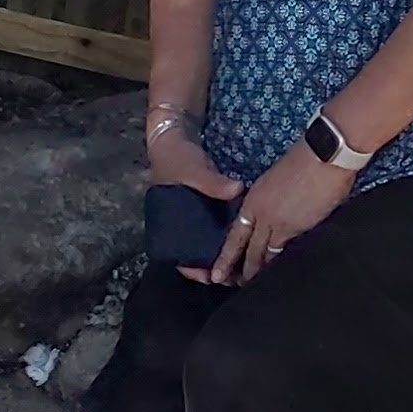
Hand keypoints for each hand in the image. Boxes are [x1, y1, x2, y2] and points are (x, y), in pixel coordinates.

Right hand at [147, 120, 239, 277]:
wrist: (177, 135)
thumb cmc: (176, 156)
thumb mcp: (192, 168)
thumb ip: (212, 182)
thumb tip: (236, 190)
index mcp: (168, 222)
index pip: (177, 255)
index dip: (192, 269)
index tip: (210, 276)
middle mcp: (182, 223)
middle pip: (196, 254)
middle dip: (213, 265)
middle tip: (234, 276)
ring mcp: (196, 216)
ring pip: (208, 242)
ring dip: (222, 253)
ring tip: (241, 264)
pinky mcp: (209, 206)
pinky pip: (218, 226)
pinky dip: (228, 234)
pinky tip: (244, 238)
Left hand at [211, 141, 356, 285]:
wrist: (323, 155)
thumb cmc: (307, 161)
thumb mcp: (278, 181)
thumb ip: (274, 201)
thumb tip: (280, 217)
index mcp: (254, 199)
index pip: (235, 234)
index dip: (227, 256)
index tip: (219, 272)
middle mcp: (259, 213)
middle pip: (245, 249)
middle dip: (239, 271)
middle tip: (234, 287)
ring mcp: (274, 222)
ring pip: (261, 255)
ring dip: (257, 273)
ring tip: (254, 289)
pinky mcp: (292, 228)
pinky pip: (281, 254)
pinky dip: (278, 267)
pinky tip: (277, 278)